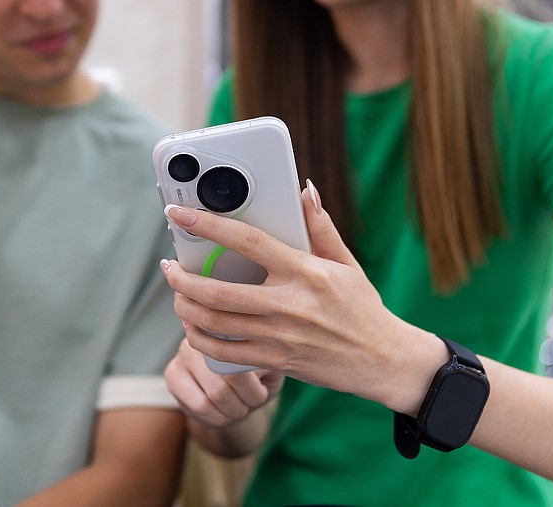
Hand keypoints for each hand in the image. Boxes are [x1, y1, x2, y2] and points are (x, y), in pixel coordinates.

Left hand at [161, 182, 440, 412]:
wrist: (383, 361)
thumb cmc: (363, 308)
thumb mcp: (346, 263)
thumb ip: (320, 226)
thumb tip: (304, 190)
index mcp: (305, 272)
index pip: (248, 242)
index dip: (210, 225)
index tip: (181, 213)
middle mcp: (289, 304)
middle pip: (218, 291)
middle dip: (182, 278)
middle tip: (169, 267)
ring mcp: (280, 336)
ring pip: (215, 323)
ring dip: (186, 307)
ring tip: (178, 293)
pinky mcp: (275, 361)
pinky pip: (224, 353)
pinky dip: (200, 339)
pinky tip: (193, 326)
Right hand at [164, 337, 283, 428]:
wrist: (240, 396)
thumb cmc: (259, 379)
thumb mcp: (270, 371)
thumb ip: (264, 364)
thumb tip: (255, 365)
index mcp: (229, 329)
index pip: (238, 364)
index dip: (253, 390)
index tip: (260, 395)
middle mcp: (202, 335)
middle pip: (221, 386)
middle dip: (241, 405)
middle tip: (249, 405)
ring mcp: (183, 353)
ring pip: (208, 400)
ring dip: (229, 413)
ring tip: (238, 408)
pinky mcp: (172, 375)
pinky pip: (196, 407)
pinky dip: (215, 419)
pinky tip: (221, 414)